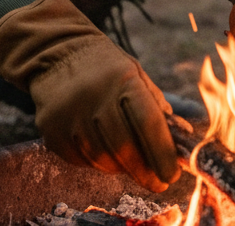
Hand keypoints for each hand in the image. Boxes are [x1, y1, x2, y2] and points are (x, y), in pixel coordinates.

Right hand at [0, 0, 179, 191]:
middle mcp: (94, 97)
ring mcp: (69, 116)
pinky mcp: (52, 131)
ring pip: (102, 160)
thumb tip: (182, 137)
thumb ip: (156, 104)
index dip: (162, 153)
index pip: (147, 123)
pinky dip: (97, 162)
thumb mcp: (134, 72)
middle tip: (158, 182)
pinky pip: (80, 160)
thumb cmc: (103, 66)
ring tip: (131, 163)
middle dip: (145, 171)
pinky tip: (103, 151)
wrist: (55, 52)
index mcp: (121, 79)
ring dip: (121, 167)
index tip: (172, 174)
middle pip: (124, 148)